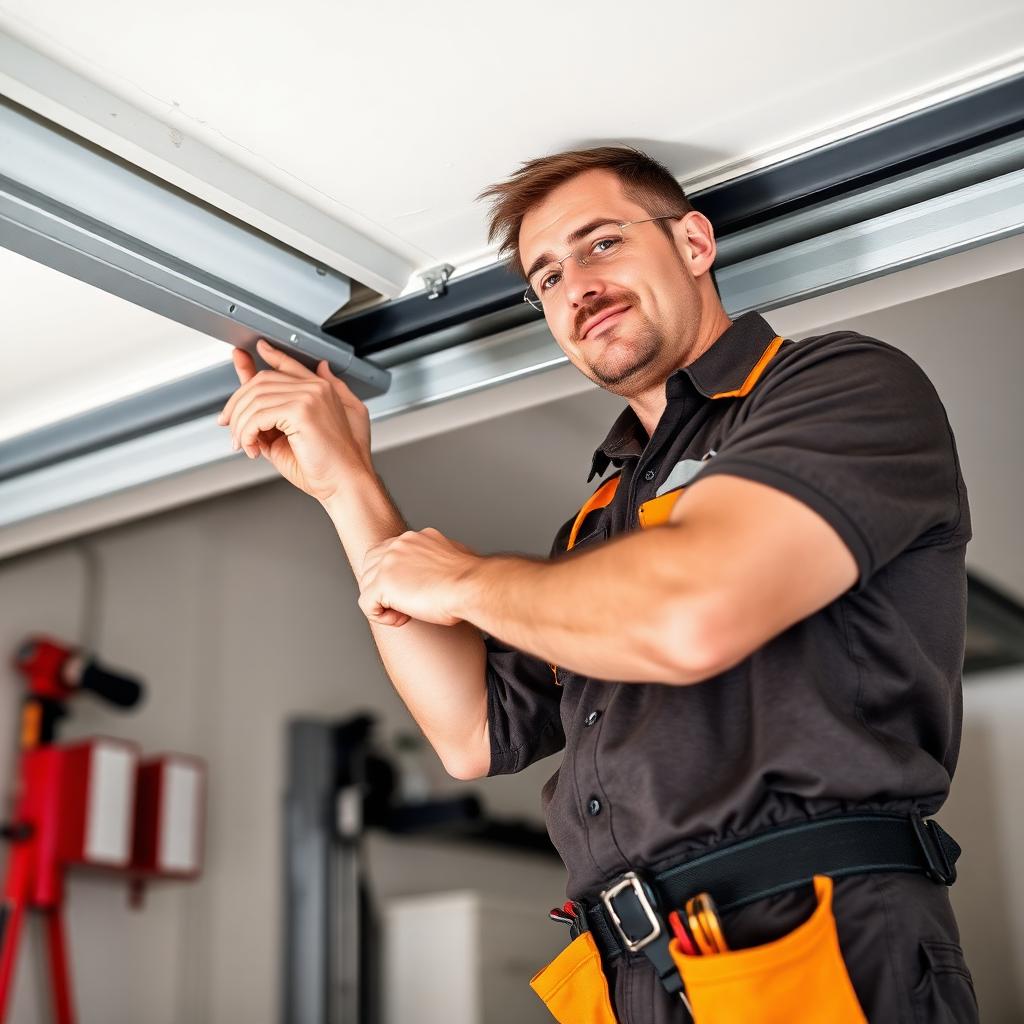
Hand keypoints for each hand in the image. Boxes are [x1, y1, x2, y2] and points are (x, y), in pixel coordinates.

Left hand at [217, 339, 372, 502]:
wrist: (347, 485)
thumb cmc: (332, 466)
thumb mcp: (306, 432)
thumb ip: (295, 408)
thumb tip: (274, 398)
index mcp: (322, 390)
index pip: (286, 365)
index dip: (262, 357)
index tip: (241, 355)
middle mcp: (317, 388)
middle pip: (260, 381)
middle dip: (236, 404)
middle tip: (230, 426)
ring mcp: (310, 397)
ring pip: (254, 399)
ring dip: (240, 425)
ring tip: (243, 444)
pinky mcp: (301, 412)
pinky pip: (258, 417)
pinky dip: (246, 434)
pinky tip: (252, 449)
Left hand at [358, 528, 479, 627]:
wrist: (472, 587)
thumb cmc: (471, 580)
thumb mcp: (455, 557)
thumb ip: (439, 559)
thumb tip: (443, 569)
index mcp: (415, 538)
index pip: (387, 553)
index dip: (394, 576)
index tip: (412, 590)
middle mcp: (399, 545)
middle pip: (371, 567)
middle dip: (384, 588)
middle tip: (408, 603)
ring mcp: (388, 562)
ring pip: (367, 586)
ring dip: (385, 604)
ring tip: (407, 614)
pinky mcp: (383, 583)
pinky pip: (367, 604)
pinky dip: (381, 617)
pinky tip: (401, 620)